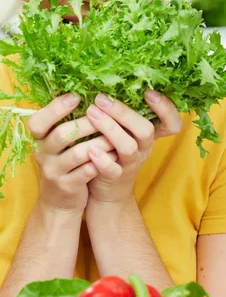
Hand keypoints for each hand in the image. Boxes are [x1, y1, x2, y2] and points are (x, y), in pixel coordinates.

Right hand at [28, 94, 114, 213]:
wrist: (60, 201)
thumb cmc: (64, 162)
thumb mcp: (58, 144)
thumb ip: (67, 122)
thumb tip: (91, 95)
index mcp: (39, 139)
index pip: (38, 121)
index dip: (55, 108)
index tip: (76, 96)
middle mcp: (42, 154)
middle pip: (62, 134)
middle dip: (87, 123)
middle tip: (105, 115)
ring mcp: (54, 172)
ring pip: (78, 153)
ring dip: (100, 142)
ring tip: (116, 135)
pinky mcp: (68, 187)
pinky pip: (88, 171)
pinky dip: (103, 161)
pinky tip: (116, 154)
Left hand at [85, 89, 182, 204]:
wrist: (105, 191)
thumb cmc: (111, 151)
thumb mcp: (122, 131)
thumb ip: (121, 112)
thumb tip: (106, 75)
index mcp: (149, 134)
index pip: (172, 123)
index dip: (165, 108)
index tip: (149, 92)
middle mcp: (144, 148)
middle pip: (145, 130)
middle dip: (124, 112)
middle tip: (101, 98)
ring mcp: (131, 164)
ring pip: (128, 146)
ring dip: (109, 128)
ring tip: (91, 113)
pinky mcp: (116, 179)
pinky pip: (113, 170)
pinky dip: (102, 159)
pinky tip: (90, 149)